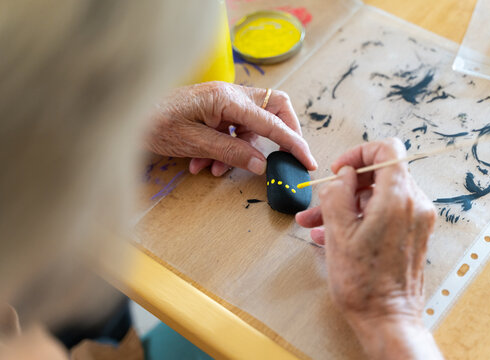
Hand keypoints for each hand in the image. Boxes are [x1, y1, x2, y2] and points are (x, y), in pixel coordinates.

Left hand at [146, 81, 316, 175]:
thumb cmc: (154, 125)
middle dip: (281, 133)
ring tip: (213, 170)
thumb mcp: (195, 143)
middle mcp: (229, 95)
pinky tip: (202, 165)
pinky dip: (224, 149)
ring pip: (250, 124)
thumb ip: (231, 153)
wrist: (125, 117)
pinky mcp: (213, 111)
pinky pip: (232, 129)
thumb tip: (262, 164)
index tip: (308, 161)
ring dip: (240, 151)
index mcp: (227, 99)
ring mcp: (221, 101)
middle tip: (281, 157)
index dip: (293, 143)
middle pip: (272, 108)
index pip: (272, 121)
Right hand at [296, 139, 440, 358]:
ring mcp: (416, 220)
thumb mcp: (338, 233)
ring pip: (377, 196)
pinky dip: (360, 217)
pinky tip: (330, 234)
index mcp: (397, 199)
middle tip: (321, 200)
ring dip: (346, 205)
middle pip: (380, 174)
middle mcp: (414, 205)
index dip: (359, 153)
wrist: (387, 319)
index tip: (340, 170)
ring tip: (314, 221)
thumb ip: (338, 193)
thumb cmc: (363, 282)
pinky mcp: (412, 234)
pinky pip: (384, 213)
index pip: (388, 150)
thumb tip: (344, 174)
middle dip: (345, 185)